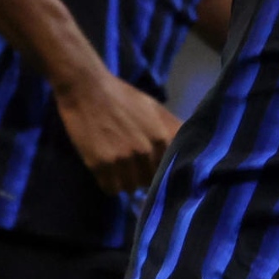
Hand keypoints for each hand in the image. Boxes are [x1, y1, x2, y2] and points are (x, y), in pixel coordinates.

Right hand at [55, 71, 182, 192]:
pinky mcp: (100, 166)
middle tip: (132, 163)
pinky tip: (106, 169)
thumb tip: (192, 149)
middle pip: (150, 181)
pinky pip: (111, 189)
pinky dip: (109, 183)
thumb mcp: (155, 109)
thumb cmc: (123, 97)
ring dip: (125, 181)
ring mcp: (122, 160)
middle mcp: (145, 152)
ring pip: (131, 188)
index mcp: (162, 138)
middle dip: (143, 175)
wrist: (86, 89)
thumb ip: (174, 130)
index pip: (170, 171)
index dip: (162, 171)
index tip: (155, 168)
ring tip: (118, 165)